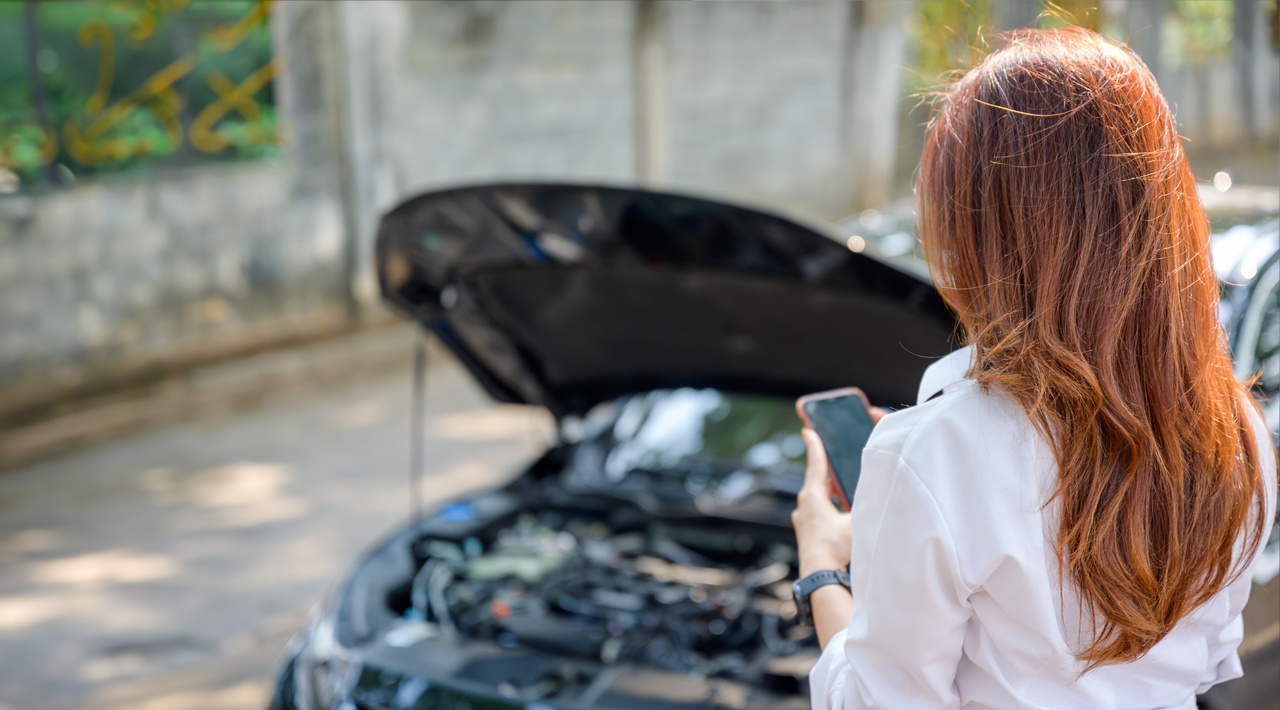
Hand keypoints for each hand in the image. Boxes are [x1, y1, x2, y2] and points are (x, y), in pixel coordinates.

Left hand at [792, 427, 853, 576]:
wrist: (819, 575)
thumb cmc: (835, 546)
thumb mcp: (856, 520)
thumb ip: (866, 505)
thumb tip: (880, 495)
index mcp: (812, 496)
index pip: (816, 465)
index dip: (815, 446)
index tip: (807, 430)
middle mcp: (803, 507)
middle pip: (816, 482)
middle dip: (826, 472)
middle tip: (831, 460)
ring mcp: (803, 521)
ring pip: (817, 500)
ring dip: (828, 493)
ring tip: (840, 490)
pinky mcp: (807, 534)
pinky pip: (817, 514)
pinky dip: (827, 509)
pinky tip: (838, 516)